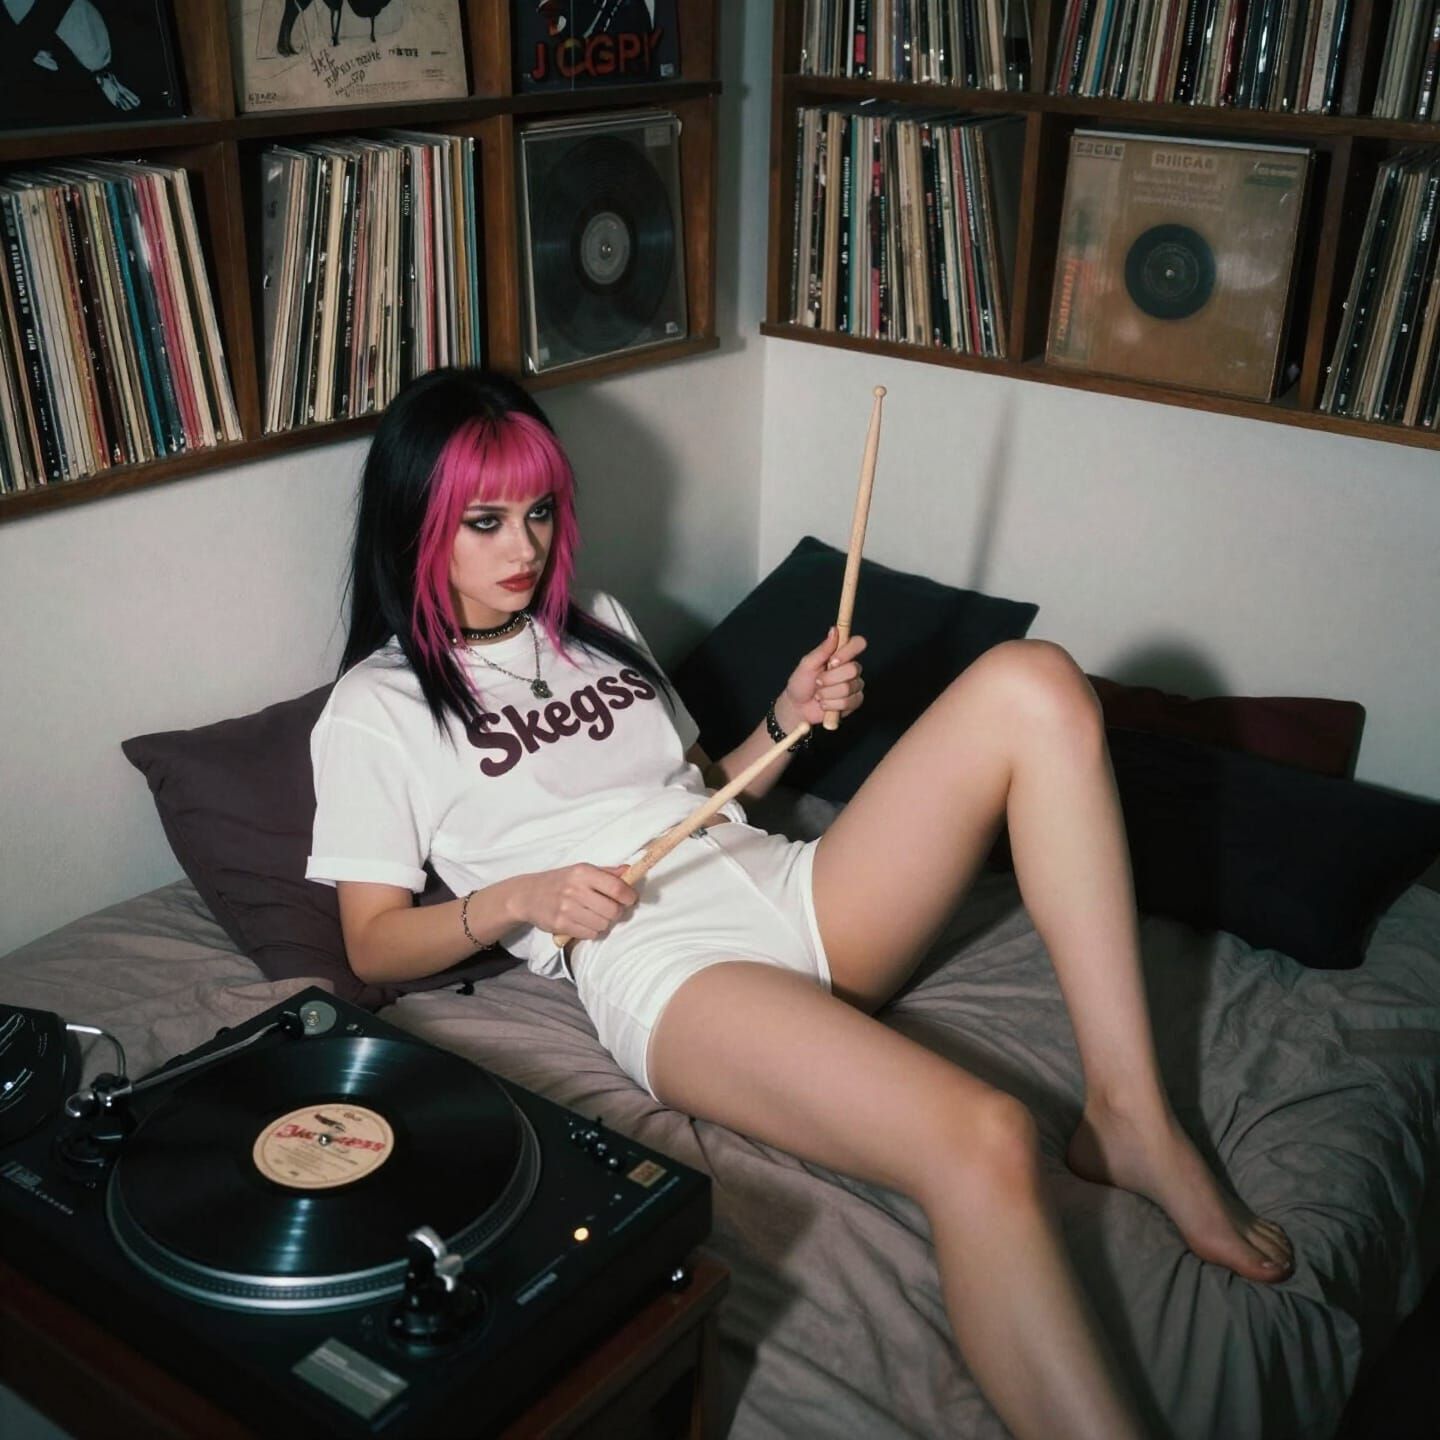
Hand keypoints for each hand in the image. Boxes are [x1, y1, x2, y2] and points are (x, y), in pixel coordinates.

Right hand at [509, 864, 638, 942]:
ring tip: (595, 915)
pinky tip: (584, 922)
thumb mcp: (581, 870)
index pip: (616, 887)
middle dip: (617, 912)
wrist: (528, 895)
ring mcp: (567, 909)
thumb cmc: (559, 881)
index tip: (630, 899)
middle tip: (611, 908)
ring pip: (603, 924)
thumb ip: (607, 872)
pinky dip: (592, 931)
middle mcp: (575, 889)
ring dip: (604, 922)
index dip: (629, 896)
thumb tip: (630, 871)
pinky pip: (590, 934)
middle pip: (613, 910)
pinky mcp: (561, 925)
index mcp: (583, 872)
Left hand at [775, 627, 867, 731]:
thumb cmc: (801, 683)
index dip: (848, 652)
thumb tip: (834, 630)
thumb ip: (823, 649)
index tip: (833, 661)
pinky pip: (848, 702)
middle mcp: (851, 668)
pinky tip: (825, 704)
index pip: (858, 643)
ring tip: (819, 695)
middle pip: (854, 669)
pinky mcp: (854, 702)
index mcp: (841, 655)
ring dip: (827, 693)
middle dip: (830, 678)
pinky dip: (831, 705)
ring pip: (848, 688)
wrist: (797, 707)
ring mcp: (855, 685)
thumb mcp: (807, 664)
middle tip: (818, 682)